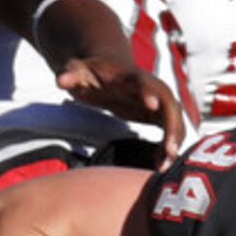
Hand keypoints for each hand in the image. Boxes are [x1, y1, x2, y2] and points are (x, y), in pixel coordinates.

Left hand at [55, 55, 189, 155]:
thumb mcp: (77, 70)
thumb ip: (70, 74)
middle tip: (170, 151)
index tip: (152, 105)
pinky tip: (159, 165)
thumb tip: (61, 80)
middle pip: (169, 105)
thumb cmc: (90, 70)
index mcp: (130, 76)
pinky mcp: (156, 114)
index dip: (149, 92)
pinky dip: (167, 147)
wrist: (105, 68)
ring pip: (174, 120)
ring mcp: (156, 101)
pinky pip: (169, 131)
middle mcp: (150, 87)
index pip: (143, 82)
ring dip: (174, 142)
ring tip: (164, 166)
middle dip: (173, 126)